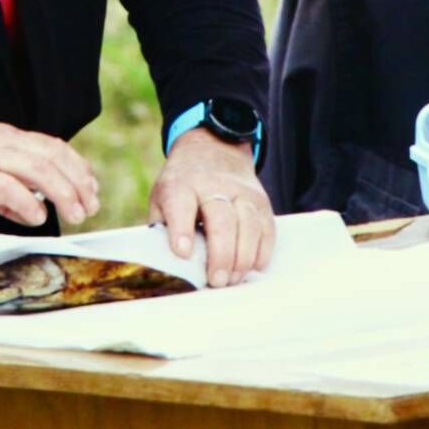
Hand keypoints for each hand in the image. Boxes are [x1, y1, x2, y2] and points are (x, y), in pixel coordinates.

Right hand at [0, 114, 99, 227]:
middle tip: (90, 207)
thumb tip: (31, 209)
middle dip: (79, 182)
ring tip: (75, 214)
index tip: (90, 189)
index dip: (77, 167)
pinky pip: (9, 186)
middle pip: (53, 156)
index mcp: (4, 138)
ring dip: (63, 193)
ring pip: (39, 168)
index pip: (52, 147)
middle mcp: (1, 141)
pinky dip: (28, 202)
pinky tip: (37, 217)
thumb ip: (6, 193)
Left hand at [147, 127, 274, 286]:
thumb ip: (161, 227)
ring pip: (248, 224)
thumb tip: (164, 264)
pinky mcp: (260, 199)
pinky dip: (263, 250)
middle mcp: (212, 186)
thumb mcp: (161, 197)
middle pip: (221, 220)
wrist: (212, 147)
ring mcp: (240, 191)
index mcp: (180, 185)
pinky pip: (267, 227)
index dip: (181, 229)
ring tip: (233, 280)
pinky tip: (253, 267)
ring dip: (243, 257)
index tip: (182, 252)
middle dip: (221, 255)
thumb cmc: (182, 184)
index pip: (180, 205)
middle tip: (216, 281)